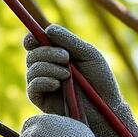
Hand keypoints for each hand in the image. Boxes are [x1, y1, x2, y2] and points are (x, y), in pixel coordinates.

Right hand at [23, 24, 137, 136]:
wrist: (106, 107)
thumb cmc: (100, 80)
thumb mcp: (87, 54)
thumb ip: (68, 40)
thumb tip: (47, 29)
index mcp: (56, 55)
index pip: (35, 44)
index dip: (31, 39)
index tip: (34, 38)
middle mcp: (47, 69)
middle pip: (32, 55)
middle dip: (47, 52)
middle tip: (66, 58)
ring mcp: (43, 85)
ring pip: (31, 70)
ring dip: (48, 67)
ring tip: (67, 74)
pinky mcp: (42, 101)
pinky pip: (32, 87)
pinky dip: (43, 81)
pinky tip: (57, 84)